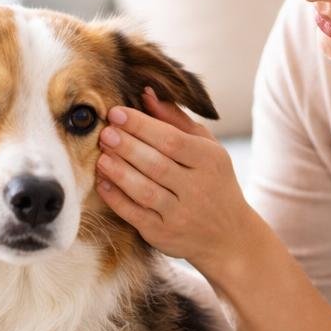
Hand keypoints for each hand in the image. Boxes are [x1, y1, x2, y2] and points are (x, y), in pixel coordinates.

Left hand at [95, 86, 256, 277]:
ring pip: (144, 190)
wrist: (229, 237)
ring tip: (100, 155)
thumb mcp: (207, 148)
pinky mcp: (164, 235)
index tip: (117, 113)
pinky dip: (116, 198)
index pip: (172, 141)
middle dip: (126, 146)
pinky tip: (102, 182)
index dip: (141, 126)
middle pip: (156, 164)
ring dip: (118, 171)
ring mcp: (181, 215)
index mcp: (210, 161)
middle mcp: (198, 189)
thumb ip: (176, 120)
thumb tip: (146, 92)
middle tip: (104, 132)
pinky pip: (135, 215)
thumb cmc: (213, 182)